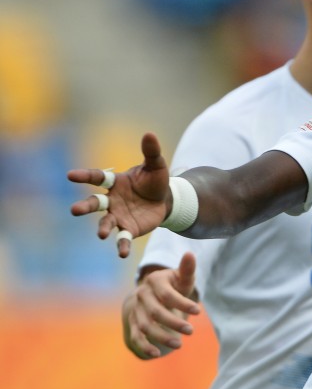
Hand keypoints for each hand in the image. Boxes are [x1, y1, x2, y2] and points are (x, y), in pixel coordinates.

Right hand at [68, 133, 170, 256]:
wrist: (164, 200)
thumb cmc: (155, 181)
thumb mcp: (156, 165)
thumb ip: (151, 152)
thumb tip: (149, 134)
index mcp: (114, 182)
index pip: (96, 178)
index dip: (84, 176)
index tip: (70, 175)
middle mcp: (111, 200)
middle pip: (94, 203)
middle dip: (84, 207)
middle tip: (74, 210)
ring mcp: (118, 216)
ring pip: (106, 222)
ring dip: (103, 228)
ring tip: (102, 235)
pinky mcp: (128, 229)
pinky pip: (123, 238)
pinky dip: (121, 246)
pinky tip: (122, 254)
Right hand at [122, 253, 200, 358]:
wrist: (152, 293)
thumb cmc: (173, 285)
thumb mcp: (181, 277)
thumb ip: (187, 269)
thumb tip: (190, 253)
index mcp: (154, 281)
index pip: (167, 294)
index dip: (182, 303)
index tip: (199, 311)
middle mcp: (142, 295)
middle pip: (155, 312)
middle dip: (173, 322)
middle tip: (191, 331)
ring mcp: (135, 310)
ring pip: (145, 326)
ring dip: (161, 336)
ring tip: (179, 344)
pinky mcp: (132, 323)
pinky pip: (135, 337)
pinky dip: (144, 346)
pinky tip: (156, 354)